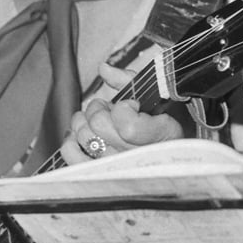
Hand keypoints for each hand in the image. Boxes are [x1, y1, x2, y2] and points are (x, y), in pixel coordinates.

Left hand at [59, 64, 183, 163]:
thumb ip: (130, 81)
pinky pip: (73, 158)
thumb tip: (104, 68)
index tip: (133, 104)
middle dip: (99, 108)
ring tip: (95, 118)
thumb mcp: (158, 98)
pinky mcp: (100, 174)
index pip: (128, 127)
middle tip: (107, 107)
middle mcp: (139, 158)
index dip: (124, 108)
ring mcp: (118, 168)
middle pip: (100, 126)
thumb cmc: (165, 124)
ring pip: (85, 138)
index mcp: (162, 137)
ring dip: (84, 121)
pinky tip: (79, 132)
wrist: (171, 156)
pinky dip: (70, 142)